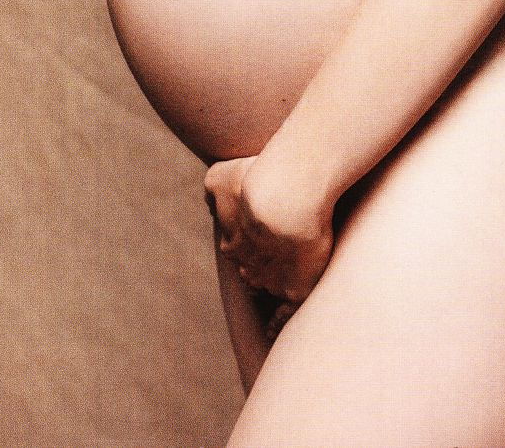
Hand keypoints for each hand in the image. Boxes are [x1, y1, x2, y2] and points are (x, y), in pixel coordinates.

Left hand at [204, 154, 334, 306]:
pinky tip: (275, 328)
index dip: (245, 245)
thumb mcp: (220, 177)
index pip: (237, 249)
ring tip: (281, 286)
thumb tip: (209, 196)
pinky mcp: (295, 289)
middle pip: (251, 271)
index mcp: (233, 242)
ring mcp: (271, 279)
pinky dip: (279, 321)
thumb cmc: (255, 182)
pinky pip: (284, 313)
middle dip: (258, 267)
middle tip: (269, 261)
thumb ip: (212, 186)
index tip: (251, 241)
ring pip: (269, 286)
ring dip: (273, 284)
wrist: (284, 200)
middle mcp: (249, 265)